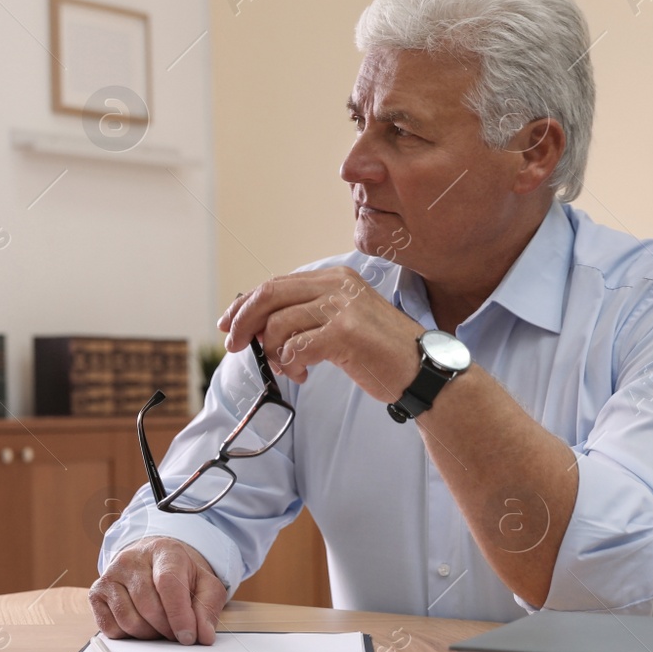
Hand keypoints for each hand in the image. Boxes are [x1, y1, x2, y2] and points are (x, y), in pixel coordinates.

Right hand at [88, 537, 226, 643]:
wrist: (151, 561)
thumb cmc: (179, 575)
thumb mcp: (204, 584)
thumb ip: (207, 608)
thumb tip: (203, 636)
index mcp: (163, 551)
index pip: (168, 583)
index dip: (179, 615)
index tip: (188, 637)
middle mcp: (131, 559)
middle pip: (148, 606)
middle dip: (167, 629)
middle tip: (177, 633)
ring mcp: (110, 574)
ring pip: (129, 621)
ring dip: (148, 634)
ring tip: (159, 627)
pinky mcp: (96, 592)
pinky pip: (111, 628)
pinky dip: (129, 636)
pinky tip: (141, 624)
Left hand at [218, 267, 423, 399]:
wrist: (424, 370)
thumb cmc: (380, 350)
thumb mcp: (342, 320)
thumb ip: (306, 315)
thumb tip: (256, 325)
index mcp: (335, 278)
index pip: (275, 284)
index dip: (245, 305)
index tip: (228, 324)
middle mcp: (338, 285)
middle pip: (268, 296)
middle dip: (243, 323)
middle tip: (236, 346)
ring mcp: (342, 307)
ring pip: (278, 325)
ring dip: (274, 353)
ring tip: (289, 368)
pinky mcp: (345, 333)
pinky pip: (295, 347)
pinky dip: (291, 364)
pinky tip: (303, 373)